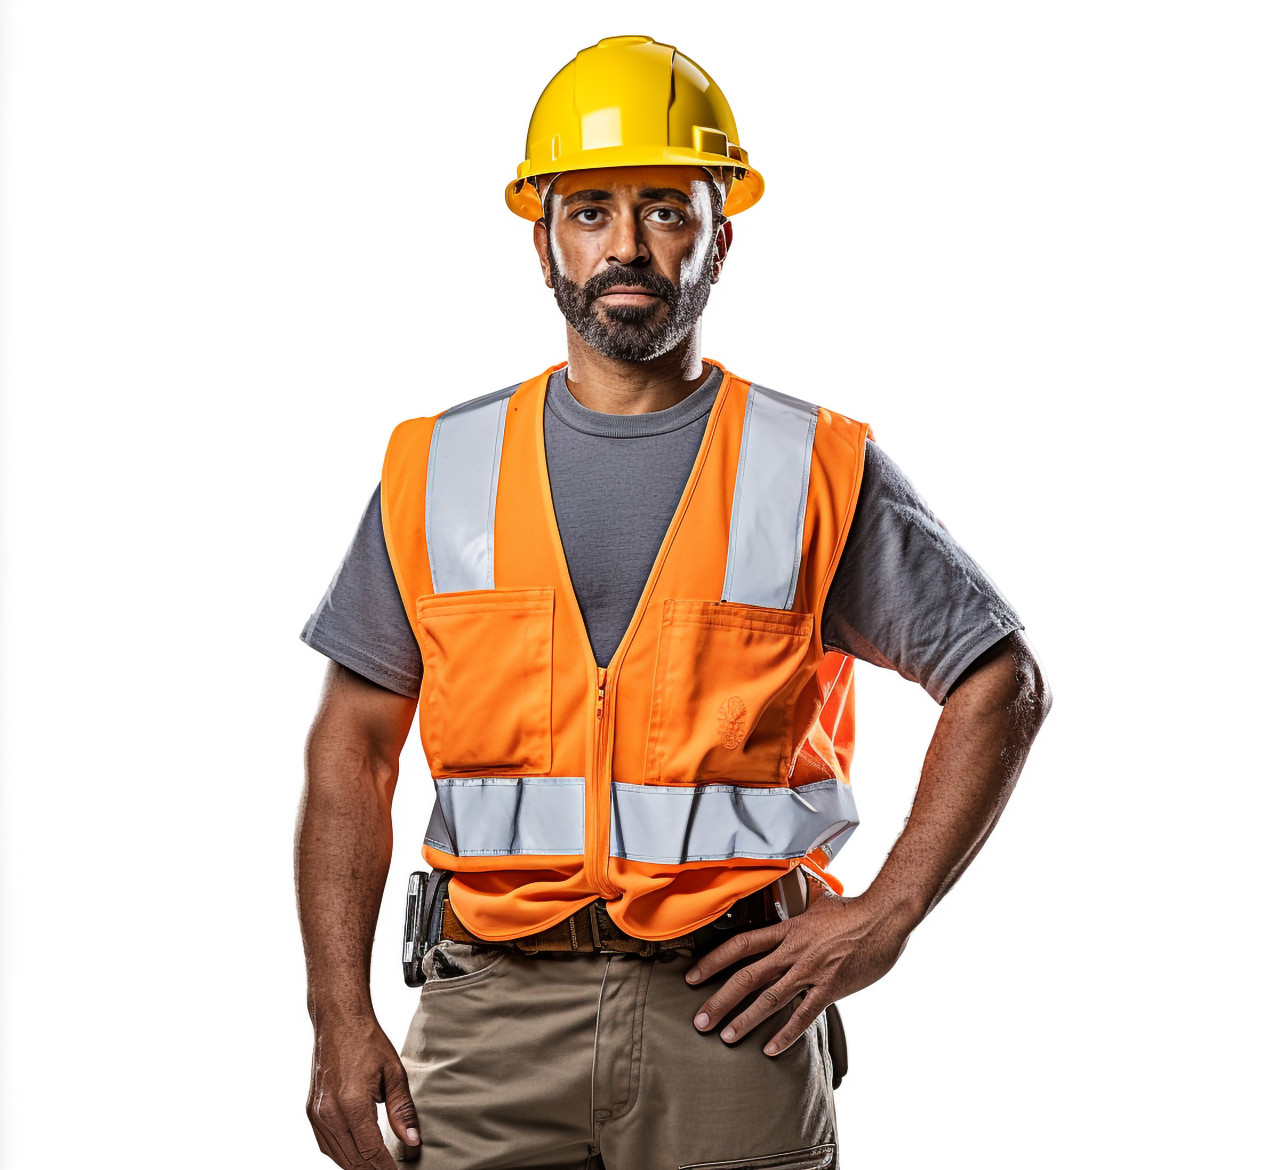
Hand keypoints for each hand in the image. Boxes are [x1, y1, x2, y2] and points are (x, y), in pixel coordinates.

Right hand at [306, 1014, 420, 1168]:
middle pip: (353, 1160)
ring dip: (357, 1165)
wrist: (339, 1021)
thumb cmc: (367, 1041)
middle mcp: (329, 1113)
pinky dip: (341, 1154)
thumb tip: (411, 1140)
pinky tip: (356, 1155)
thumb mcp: (394, 1073)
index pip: (371, 1152)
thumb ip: (402, 1110)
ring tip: (377, 1166)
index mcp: (352, 1103)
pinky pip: (325, 1144)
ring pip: (337, 1156)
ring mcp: (316, 1114)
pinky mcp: (311, 1111)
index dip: (385, 1168)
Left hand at [685, 877, 917, 1054]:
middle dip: (720, 1001)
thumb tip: (792, 882)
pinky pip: (803, 1014)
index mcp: (787, 930)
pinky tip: (770, 1049)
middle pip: (747, 977)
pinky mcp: (830, 987)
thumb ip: (800, 898)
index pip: (741, 945)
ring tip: (725, 1037)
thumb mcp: (819, 899)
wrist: (885, 917)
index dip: (713, 961)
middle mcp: (793, 952)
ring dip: (745, 1020)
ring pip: (770, 999)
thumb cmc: (854, 909)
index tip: (692, 976)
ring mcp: (811, 971)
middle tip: (699, 1022)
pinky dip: (786, 1033)